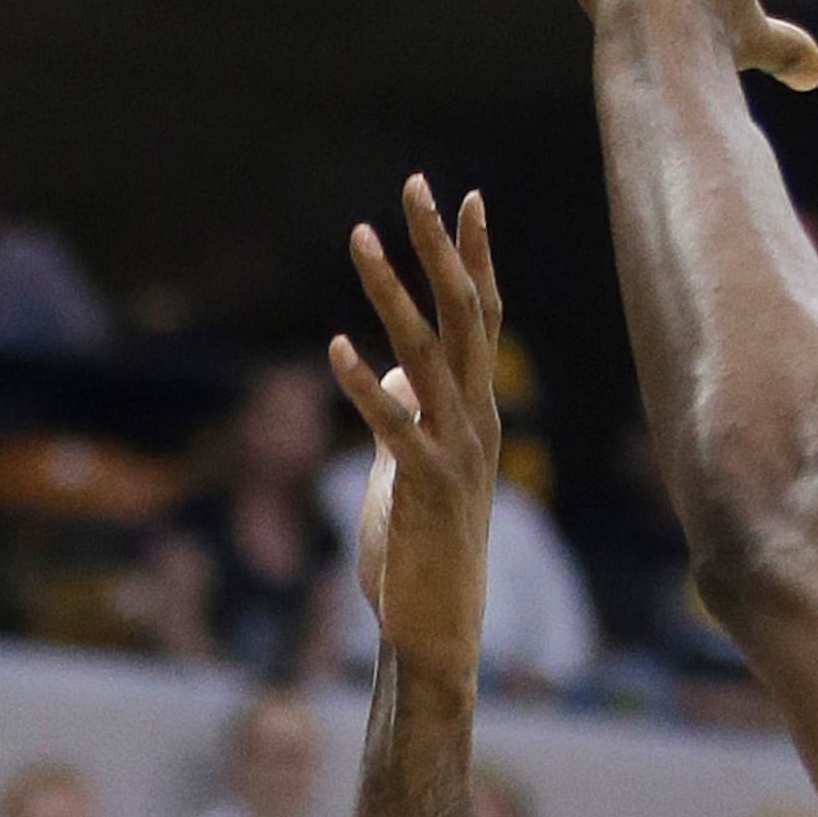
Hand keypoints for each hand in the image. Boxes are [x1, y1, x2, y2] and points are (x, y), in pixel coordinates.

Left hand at [332, 177, 502, 699]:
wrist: (437, 632)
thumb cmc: (423, 552)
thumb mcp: (410, 468)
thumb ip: (406, 412)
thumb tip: (390, 367)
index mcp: (476, 413)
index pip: (482, 318)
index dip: (474, 256)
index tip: (463, 196)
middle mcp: (476, 423)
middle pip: (464, 316)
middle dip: (439, 248)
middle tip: (416, 184)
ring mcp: (455, 455)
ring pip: (429, 356)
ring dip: (391, 295)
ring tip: (360, 238)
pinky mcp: (425, 492)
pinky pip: (394, 429)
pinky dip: (364, 389)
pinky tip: (335, 349)